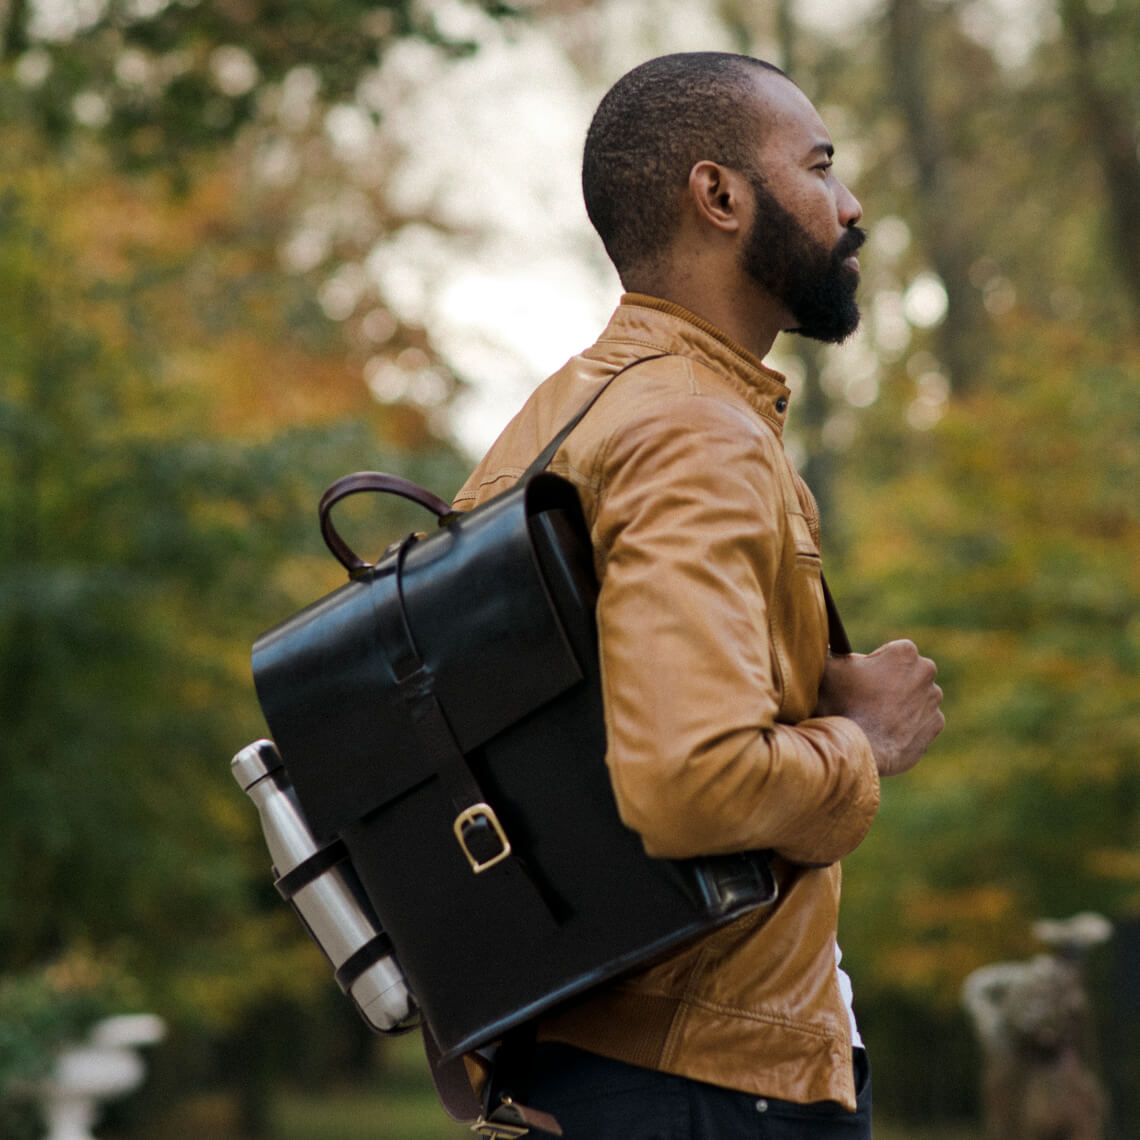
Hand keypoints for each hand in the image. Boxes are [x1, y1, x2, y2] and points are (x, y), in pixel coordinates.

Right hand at [814, 640, 944, 777]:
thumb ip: (832, 651)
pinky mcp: (935, 725)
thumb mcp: (828, 669)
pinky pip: (921, 720)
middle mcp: (926, 672)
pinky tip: (886, 732)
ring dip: (900, 703)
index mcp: (904, 652)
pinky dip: (907, 725)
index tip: (859, 678)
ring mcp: (933, 700)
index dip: (873, 664)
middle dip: (891, 681)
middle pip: (906, 672)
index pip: (890, 652)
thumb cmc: (841, 704)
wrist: (857, 748)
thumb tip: (829, 645)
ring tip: (874, 718)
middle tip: (866, 697)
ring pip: (915, 696)